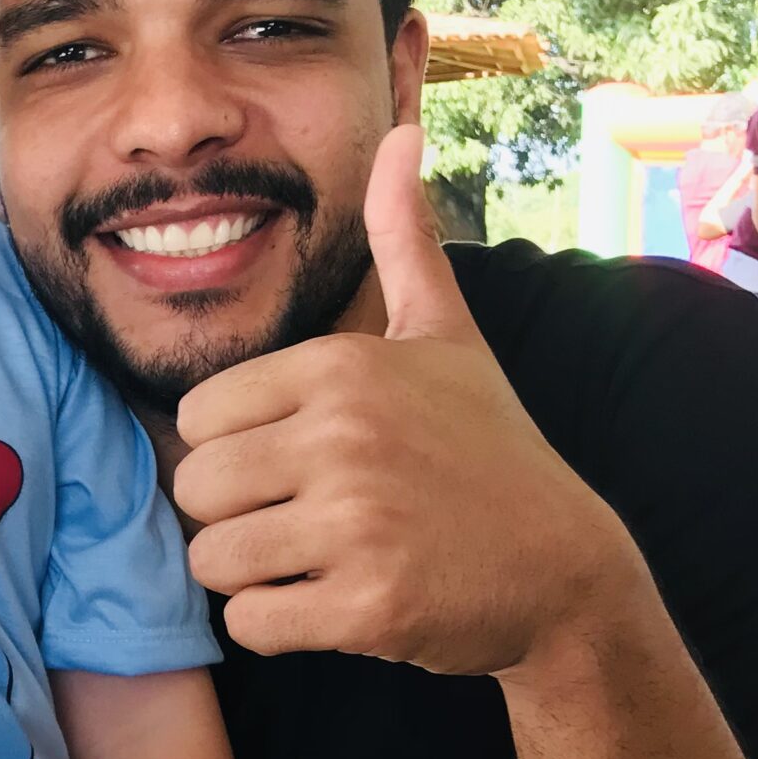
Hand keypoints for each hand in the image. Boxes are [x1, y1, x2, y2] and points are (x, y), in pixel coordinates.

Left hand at [174, 123, 641, 677]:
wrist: (564, 571)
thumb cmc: (486, 449)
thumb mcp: (445, 336)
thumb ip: (401, 241)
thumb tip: (399, 132)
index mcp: (342, 370)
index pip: (196, 417)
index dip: (231, 450)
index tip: (293, 462)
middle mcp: (344, 438)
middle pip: (192, 489)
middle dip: (232, 516)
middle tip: (303, 520)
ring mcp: (356, 525)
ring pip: (210, 560)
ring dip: (250, 574)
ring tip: (316, 559)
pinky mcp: (365, 606)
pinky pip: (249, 626)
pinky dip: (278, 626)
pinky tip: (333, 603)